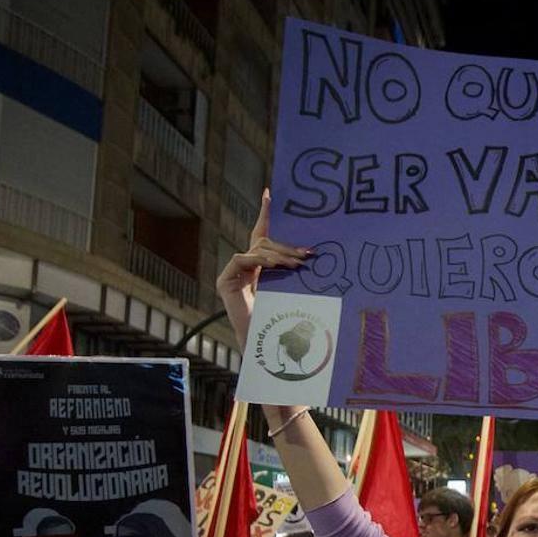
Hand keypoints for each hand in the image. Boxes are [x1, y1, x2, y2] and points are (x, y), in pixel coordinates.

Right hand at [215, 190, 310, 343]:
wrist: (263, 343)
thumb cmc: (281, 320)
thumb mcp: (291, 289)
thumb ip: (293, 272)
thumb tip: (312, 255)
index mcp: (259, 266)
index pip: (262, 234)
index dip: (265, 213)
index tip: (269, 193)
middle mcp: (244, 266)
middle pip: (264, 243)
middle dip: (286, 247)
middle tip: (307, 255)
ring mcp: (233, 273)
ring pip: (257, 250)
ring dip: (279, 255)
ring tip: (297, 265)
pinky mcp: (225, 281)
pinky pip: (242, 259)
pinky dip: (260, 261)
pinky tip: (274, 266)